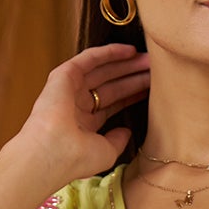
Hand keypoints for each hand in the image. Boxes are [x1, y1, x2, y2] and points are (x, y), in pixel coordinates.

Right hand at [5, 42, 151, 191]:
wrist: (53, 152)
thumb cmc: (75, 158)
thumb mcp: (106, 152)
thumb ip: (117, 140)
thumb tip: (127, 132)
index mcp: (83, 124)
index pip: (112, 103)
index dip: (132, 94)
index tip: (153, 88)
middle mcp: (76, 105)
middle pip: (110, 85)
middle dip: (132, 76)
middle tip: (156, 69)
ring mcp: (68, 89)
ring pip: (102, 71)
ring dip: (125, 63)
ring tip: (150, 59)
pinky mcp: (63, 76)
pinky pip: (89, 59)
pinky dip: (108, 52)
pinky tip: (129, 50)